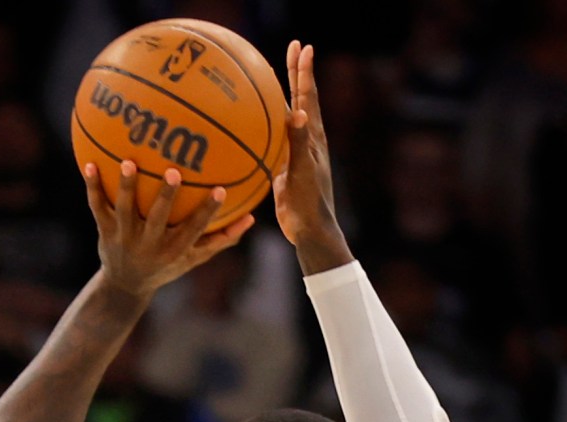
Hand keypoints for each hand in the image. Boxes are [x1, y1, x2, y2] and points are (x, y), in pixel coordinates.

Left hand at [83, 158, 254, 305]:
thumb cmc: (166, 265)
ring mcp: (125, 238)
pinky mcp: (105, 231)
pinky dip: (93, 187)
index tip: (220, 191)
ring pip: (125, 211)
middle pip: (158, 220)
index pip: (193, 230)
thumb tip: (251, 217)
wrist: (124, 287)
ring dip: (127, 187)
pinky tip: (90, 164)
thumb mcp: (193, 258)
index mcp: (172, 251)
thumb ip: (221, 239)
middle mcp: (149, 245)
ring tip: (129, 162)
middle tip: (174, 172)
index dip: (207, 213)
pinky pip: (97, 207)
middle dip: (166, 198)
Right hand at [272, 40, 348, 269]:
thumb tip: (298, 112)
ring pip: (287, 116)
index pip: (308, 96)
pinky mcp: (284, 166)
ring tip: (275, 76)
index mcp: (313, 137)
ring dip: (283, 95)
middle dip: (296, 72)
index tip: (302, 46)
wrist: (309, 230)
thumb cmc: (309, 203)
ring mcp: (294, 153)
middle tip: (294, 47)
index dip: (304, 71)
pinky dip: (265, 124)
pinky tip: (253, 122)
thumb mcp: (303, 172)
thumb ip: (300, 143)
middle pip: (301, 98)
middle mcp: (306, 140)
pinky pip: (273, 138)